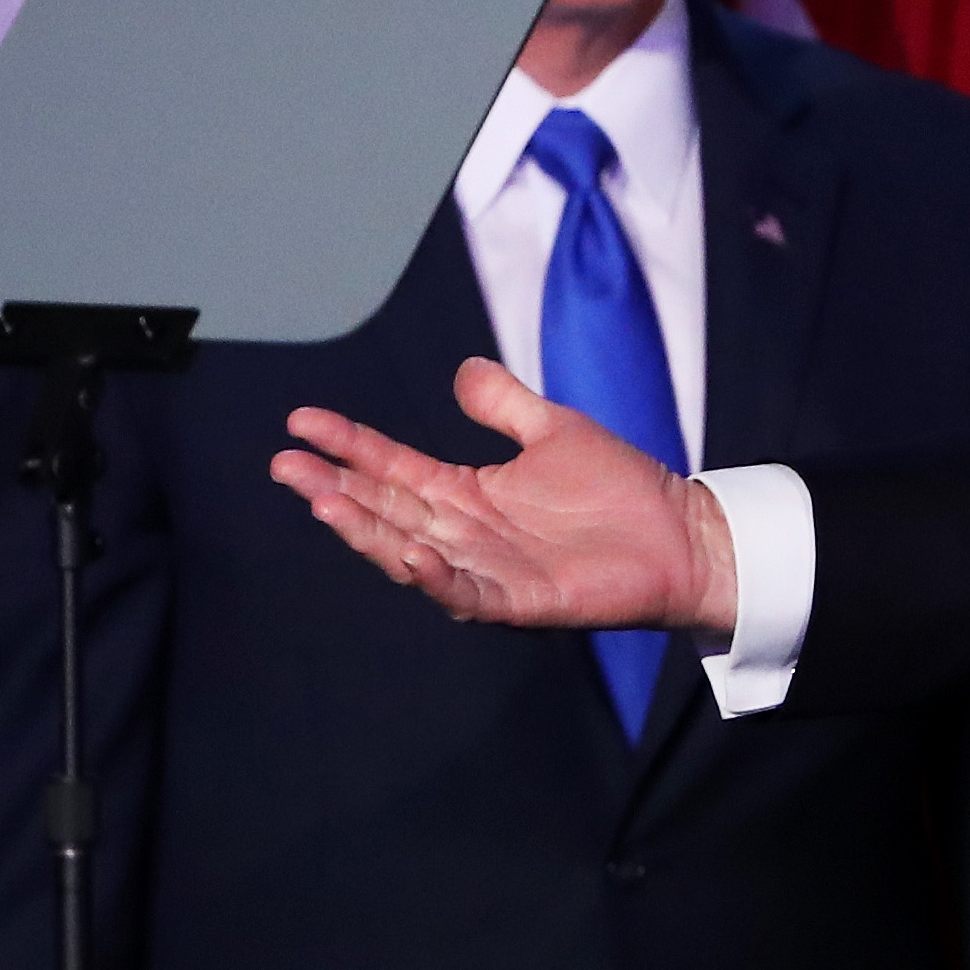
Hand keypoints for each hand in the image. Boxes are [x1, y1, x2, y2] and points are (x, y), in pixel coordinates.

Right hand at [272, 360, 736, 636]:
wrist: (683, 533)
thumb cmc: (622, 488)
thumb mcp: (555, 430)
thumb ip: (506, 405)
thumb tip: (462, 369)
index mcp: (468, 493)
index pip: (392, 466)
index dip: (348, 444)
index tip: (300, 419)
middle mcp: (466, 534)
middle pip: (386, 510)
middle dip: (334, 489)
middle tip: (285, 464)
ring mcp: (489, 570)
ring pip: (409, 551)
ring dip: (366, 531)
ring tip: (322, 501)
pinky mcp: (521, 601)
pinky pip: (467, 593)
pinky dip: (436, 577)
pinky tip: (410, 553)